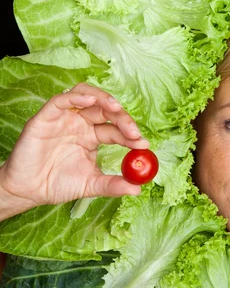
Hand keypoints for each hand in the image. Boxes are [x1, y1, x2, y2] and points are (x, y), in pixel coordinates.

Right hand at [0, 83, 149, 206]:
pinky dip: (77, 97)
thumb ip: (113, 185)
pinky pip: (61, 100)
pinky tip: (91, 101)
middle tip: (133, 131)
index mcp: (93, 136)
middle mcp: (81, 124)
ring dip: (104, 99)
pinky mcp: (45, 118)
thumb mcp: (91, 185)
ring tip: (117, 109)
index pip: (116, 130)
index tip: (144, 144)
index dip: (131, 134)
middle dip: (122, 118)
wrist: (28, 191)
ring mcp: (64, 119)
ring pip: (86, 96)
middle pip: (106, 110)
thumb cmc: (57, 184)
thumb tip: (138, 189)